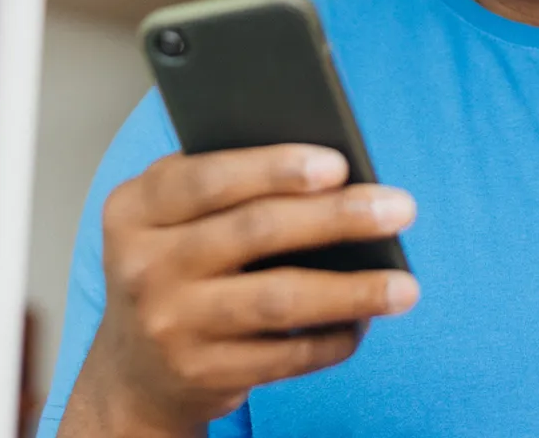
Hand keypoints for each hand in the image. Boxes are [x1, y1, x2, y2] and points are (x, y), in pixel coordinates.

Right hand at [62, 144, 417, 436]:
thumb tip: (333, 172)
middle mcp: (144, 265)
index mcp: (136, 207)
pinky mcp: (200, 375)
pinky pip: (283, 356)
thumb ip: (229, 185)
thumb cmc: (178, 261)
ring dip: (352, 290)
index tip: (339, 164)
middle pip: (255, 231)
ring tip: (405, 284)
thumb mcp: (175, 215)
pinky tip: (364, 321)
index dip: (276, 168)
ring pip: (278, 300)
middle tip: (400, 208)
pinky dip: (332, 339)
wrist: (132, 369)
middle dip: (336, 217)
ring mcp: (169, 324)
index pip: (210, 177)